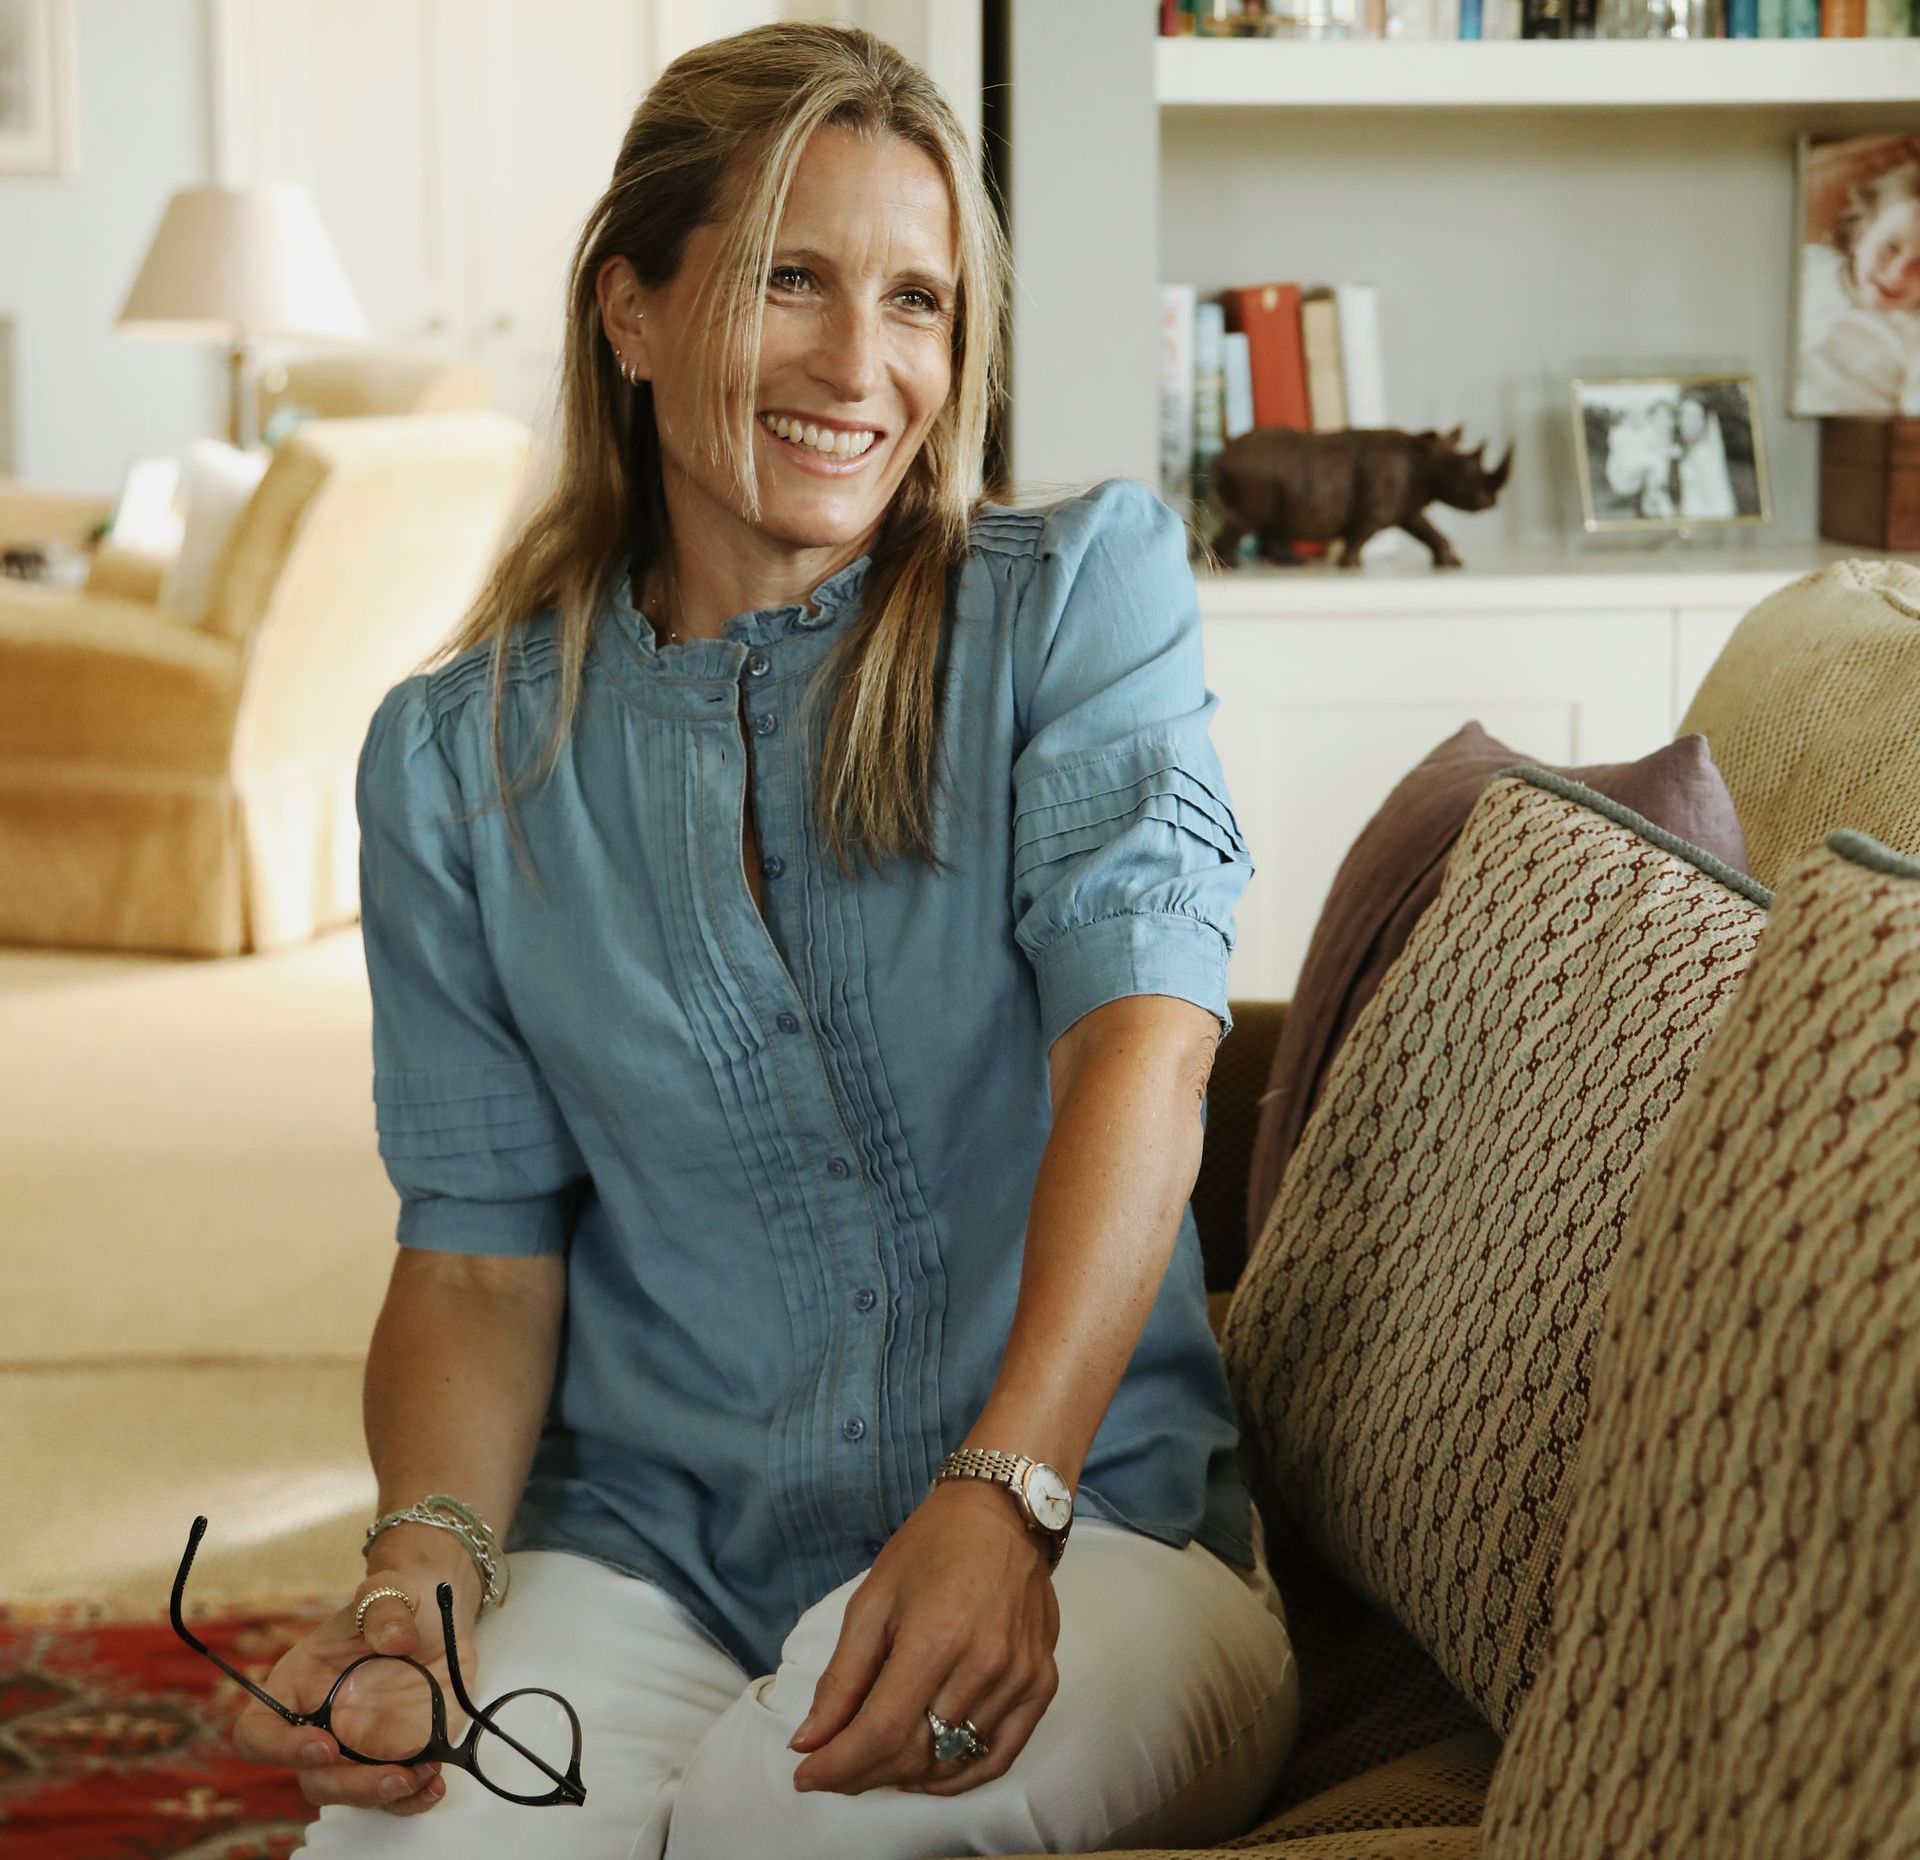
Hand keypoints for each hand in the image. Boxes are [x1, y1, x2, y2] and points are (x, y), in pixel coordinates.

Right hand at [230, 1567, 477, 1815]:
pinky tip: (434, 1786)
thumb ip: (386, 1608)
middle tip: (391, 1776)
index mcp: (298, 1685)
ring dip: (383, 1796)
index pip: (258, 1732)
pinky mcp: (396, 1754)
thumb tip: (396, 1641)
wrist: (434, 1612)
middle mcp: (321, 1725)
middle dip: (348, 1786)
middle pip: (312, 1778)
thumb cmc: (397, 1599)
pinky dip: (412, 1799)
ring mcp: (358, 1745)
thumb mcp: (390, 1588)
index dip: (280, 1748)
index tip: (325, 1745)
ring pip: (351, 1793)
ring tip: (422, 1777)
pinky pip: (394, 1794)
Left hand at [787, 1479, 1060, 1796]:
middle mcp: (984, 1665)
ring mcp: (1020, 1679)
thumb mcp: (873, 1601)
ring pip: (954, 1762)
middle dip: (864, 1773)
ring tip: (876, 1761)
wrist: (1003, 1514)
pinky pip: (999, 1757)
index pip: (881, 1732)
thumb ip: (842, 1678)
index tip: (806, 1776)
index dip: (838, 1765)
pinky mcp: (1042, 1685)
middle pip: (916, 1754)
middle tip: (835, 1766)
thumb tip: (808, 1742)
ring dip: (907, 1774)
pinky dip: (959, 1776)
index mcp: (935, 1637)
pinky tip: (928, 1771)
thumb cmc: (930, 1548)